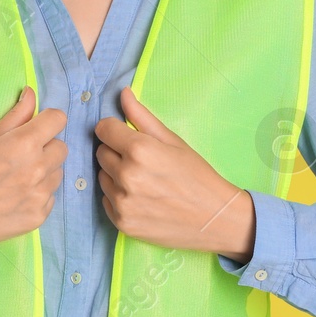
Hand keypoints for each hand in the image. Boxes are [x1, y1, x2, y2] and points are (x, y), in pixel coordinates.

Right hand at [0, 86, 65, 257]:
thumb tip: (30, 93)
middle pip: (61, 148)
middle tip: (21, 156)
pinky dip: (37, 196)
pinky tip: (14, 197)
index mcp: (24, 144)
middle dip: (45, 147)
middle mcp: (37, 169)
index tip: (36, 127)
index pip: (58, 120)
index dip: (47, 121)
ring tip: (15, 178)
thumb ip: (15, 116)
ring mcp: (39, 196)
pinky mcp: (38, 217)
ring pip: (57, 174)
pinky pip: (49, 198)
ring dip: (43, 172)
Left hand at [93, 87, 255, 260]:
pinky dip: (118, 197)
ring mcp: (122, 202)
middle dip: (116, 151)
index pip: (103, 128)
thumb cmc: (197, 175)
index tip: (126, 135)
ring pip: (102, 177)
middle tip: (142, 160)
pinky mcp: (122, 223)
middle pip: (101, 152)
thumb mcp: (173, 140)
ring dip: (116, 175)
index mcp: (139, 150)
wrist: (214, 218)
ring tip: (143, 181)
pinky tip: (141, 198)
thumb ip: (142, 116)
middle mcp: (126, 176)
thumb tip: (122, 93)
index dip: (114, 129)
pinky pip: (106, 200)